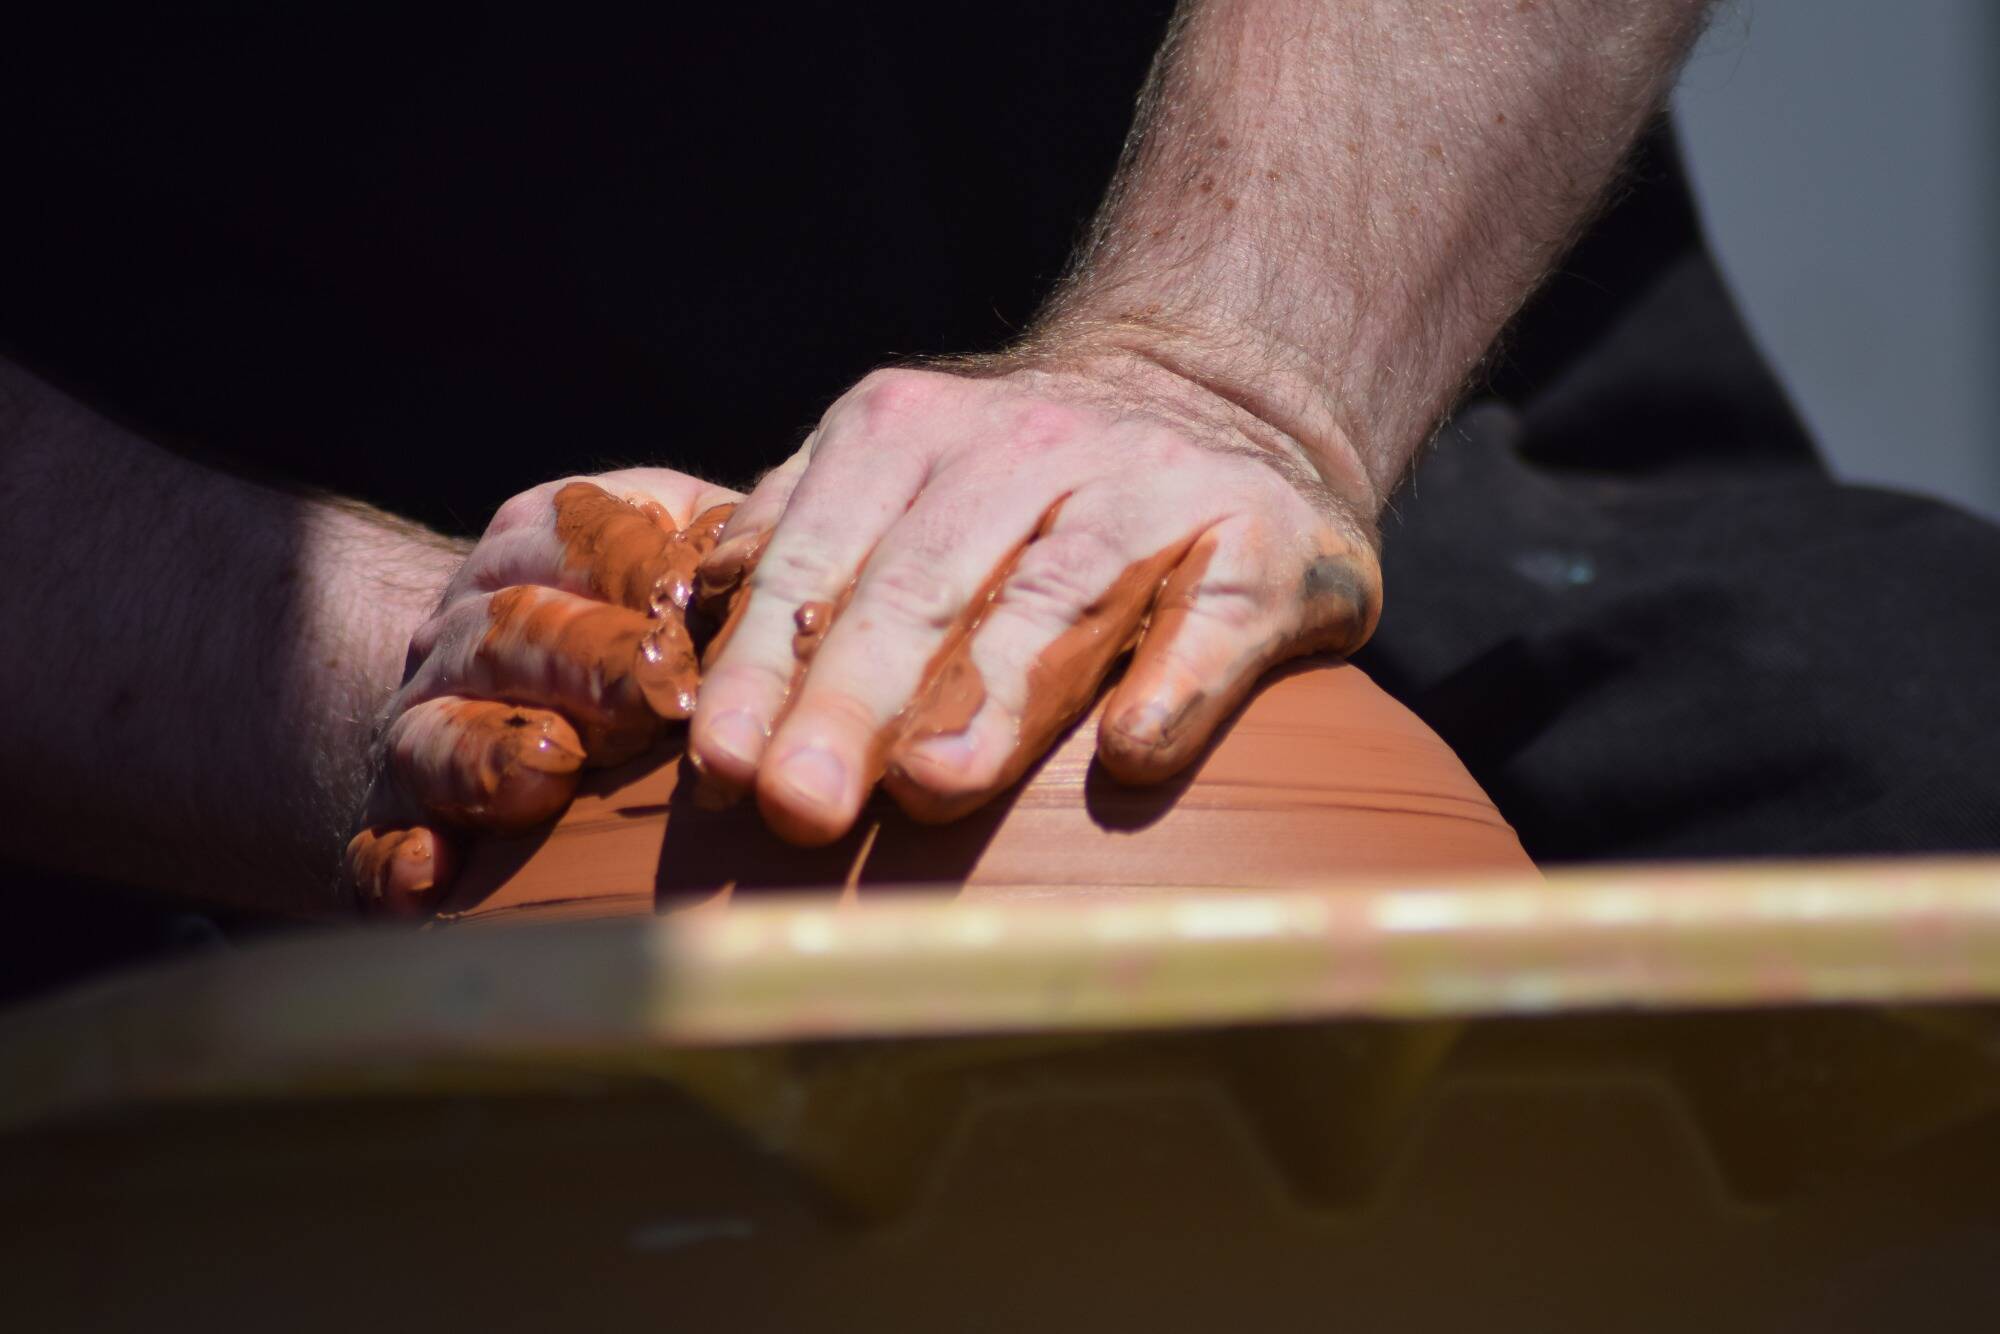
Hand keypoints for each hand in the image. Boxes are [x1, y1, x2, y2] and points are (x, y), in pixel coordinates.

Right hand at [345, 467, 741, 914]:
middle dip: (587, 659)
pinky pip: (378, 843)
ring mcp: (424, 727)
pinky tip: (436, 877)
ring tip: (554, 770)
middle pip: (511, 629)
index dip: (637, 568)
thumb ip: (742, 557)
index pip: (578, 534)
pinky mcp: (397, 823)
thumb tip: (807, 582)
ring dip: (494, 753)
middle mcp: (465, 630)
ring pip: (436, 732)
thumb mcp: (697, 560)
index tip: (696, 604)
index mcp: (538, 547)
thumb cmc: (656, 626)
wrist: (511, 691)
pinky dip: (401, 861)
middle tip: (664, 699)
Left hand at [688, 354, 1382, 846]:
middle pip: (925, 583)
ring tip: (932, 786)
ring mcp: (1151, 482)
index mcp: (904, 432)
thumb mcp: (891, 477)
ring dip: (993, 696)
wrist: (1220, 393)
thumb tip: (679, 649)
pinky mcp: (1265, 536)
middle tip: (799, 805)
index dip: (764, 665)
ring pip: (1061, 596)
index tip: (718, 767)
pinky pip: (1216, 615)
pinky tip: (1131, 753)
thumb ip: (795, 543)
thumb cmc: (1022, 488)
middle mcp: (1026, 442)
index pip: (819, 561)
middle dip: (852, 698)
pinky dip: (1177, 681)